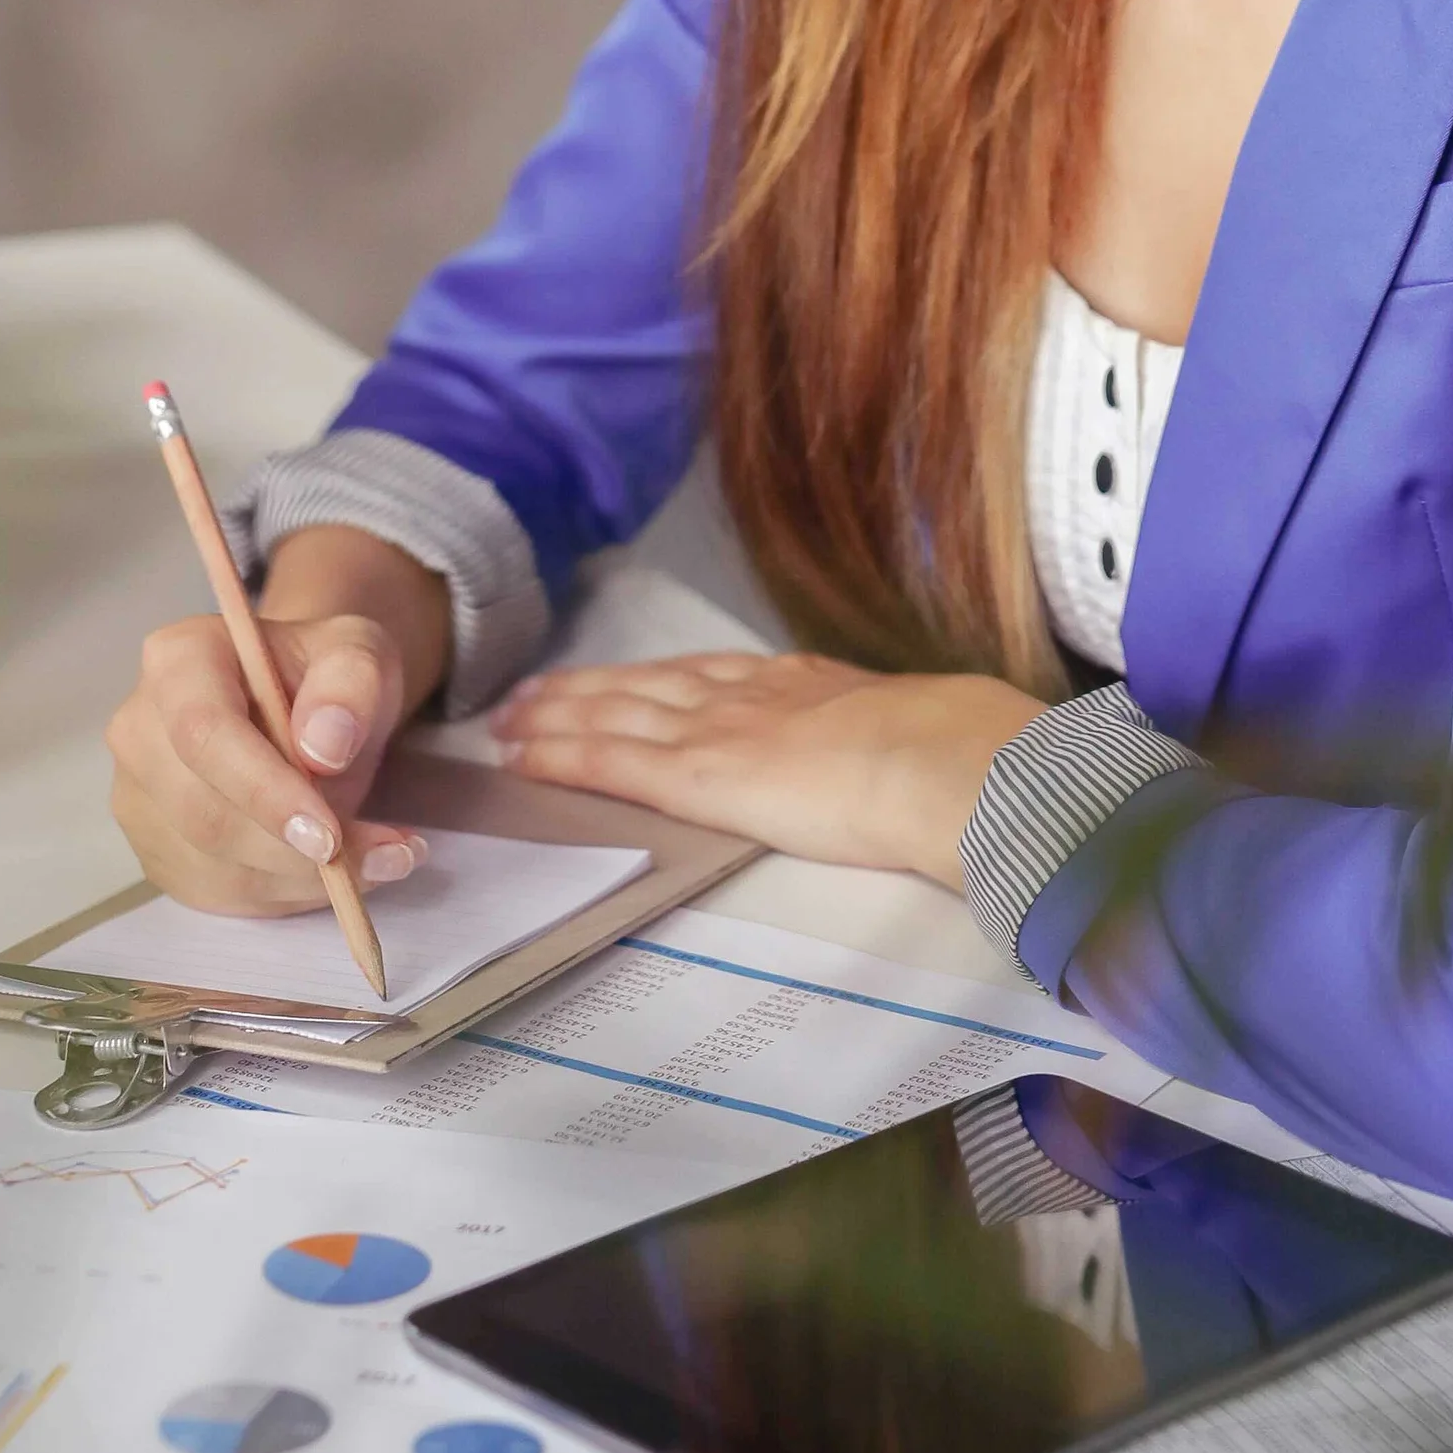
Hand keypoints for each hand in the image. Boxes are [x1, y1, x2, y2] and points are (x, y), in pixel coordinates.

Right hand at [106, 525, 450, 912]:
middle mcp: (141, 728)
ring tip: (384, 856)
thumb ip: (350, 686)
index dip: (264, 792)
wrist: (309, 707)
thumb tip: (325, 747)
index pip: (204, 733)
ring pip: (215, 866)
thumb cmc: (327, 677)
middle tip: (387, 854)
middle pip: (204, 814)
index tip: (328, 836)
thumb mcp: (360, 655)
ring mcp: (141, 796)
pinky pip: (221, 893)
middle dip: (296, 851)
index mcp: (179, 658)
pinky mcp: (159, 850)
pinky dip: (291, 894)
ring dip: (306, 879)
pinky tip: (341, 869)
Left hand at [490, 652, 1043, 887]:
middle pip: (646, 686)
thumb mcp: (911, 728)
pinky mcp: (694, 776)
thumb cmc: (945, 753)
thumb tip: (905, 756)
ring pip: (615, 715)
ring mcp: (715, 730)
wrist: (936, 759)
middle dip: (586, 691)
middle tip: (528, 693)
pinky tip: (523, 755)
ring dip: (557, 716)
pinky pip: (610, 760)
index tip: (618, 679)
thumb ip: (883, 739)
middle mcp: (745, 696)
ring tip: (508, 720)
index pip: (704, 677)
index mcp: (798, 685)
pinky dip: (561, 754)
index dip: (653, 678)